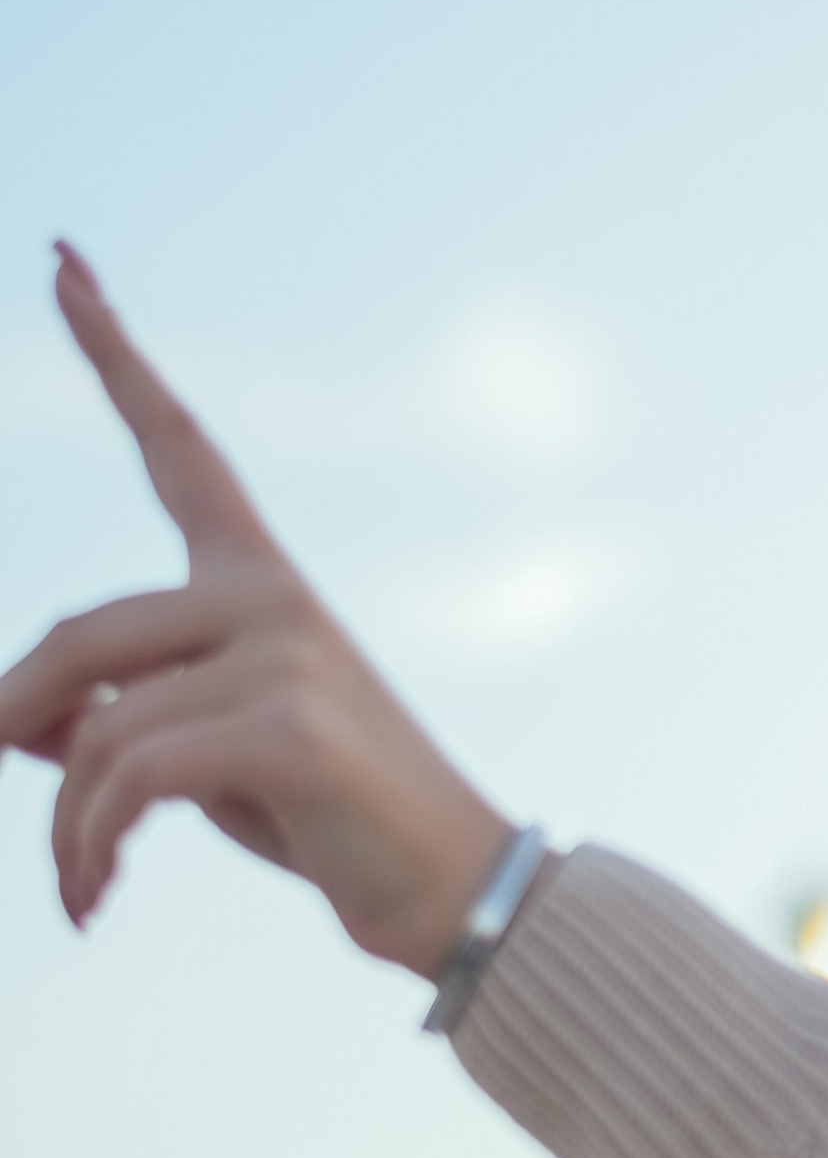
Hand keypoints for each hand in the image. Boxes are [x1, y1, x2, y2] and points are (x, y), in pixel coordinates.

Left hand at [0, 248, 513, 972]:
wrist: (453, 892)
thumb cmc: (329, 821)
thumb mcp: (209, 759)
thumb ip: (116, 719)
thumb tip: (10, 721)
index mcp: (260, 581)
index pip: (177, 446)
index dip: (112, 352)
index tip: (62, 259)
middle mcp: (273, 596)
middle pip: (82, 636)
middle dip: (14, 719)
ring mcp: (287, 652)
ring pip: (100, 723)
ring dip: (66, 825)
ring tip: (81, 891)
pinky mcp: (289, 724)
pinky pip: (133, 773)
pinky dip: (93, 843)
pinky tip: (99, 898)